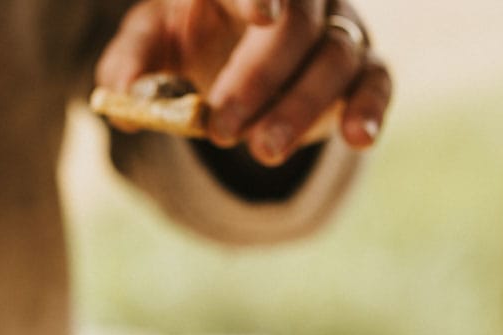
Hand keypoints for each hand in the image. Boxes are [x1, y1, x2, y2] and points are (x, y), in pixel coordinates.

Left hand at [96, 0, 390, 163]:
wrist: (225, 58)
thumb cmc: (185, 42)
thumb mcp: (148, 50)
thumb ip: (128, 68)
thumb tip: (125, 106)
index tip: (261, 16)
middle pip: (298, 24)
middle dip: (260, 79)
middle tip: (223, 130)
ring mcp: (334, 26)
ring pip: (335, 55)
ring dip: (301, 107)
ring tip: (264, 151)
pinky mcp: (361, 65)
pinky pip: (377, 78)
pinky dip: (370, 108)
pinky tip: (358, 137)